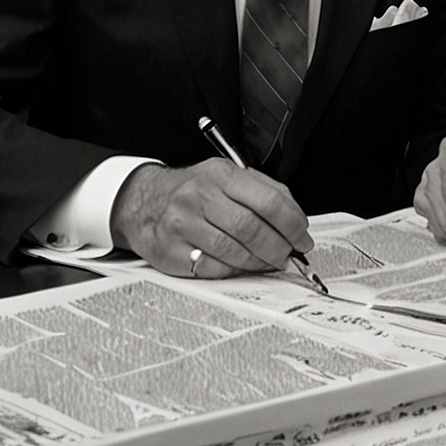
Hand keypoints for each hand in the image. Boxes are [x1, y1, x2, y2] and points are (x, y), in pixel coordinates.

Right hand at [109, 161, 310, 277]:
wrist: (143, 201)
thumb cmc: (193, 191)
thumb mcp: (226, 177)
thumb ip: (263, 192)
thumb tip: (296, 221)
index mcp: (220, 175)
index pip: (269, 201)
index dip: (293, 224)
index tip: (303, 237)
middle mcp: (199, 197)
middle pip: (252, 229)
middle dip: (280, 247)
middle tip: (290, 255)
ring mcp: (182, 224)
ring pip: (234, 251)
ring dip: (259, 262)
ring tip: (270, 262)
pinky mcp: (171, 251)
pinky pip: (212, 267)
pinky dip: (234, 270)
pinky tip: (242, 265)